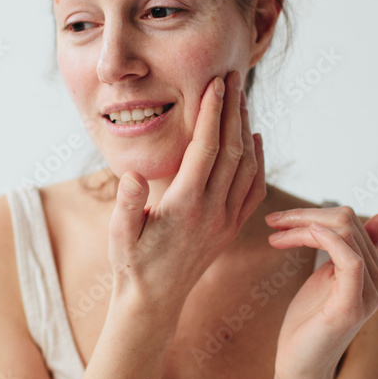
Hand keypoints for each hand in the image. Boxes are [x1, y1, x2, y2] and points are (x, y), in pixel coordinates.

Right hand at [107, 69, 265, 325]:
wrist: (154, 301)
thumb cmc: (131, 264)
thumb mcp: (119, 235)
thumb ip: (125, 204)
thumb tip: (131, 175)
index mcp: (185, 206)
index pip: (205, 149)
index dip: (212, 113)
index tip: (216, 83)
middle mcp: (213, 211)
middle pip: (232, 150)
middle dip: (233, 110)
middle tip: (233, 76)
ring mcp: (226, 220)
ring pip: (247, 166)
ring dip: (246, 129)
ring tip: (242, 99)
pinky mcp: (232, 228)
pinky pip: (254, 188)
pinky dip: (258, 159)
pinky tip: (254, 139)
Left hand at [265, 205, 377, 378]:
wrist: (299, 366)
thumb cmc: (308, 323)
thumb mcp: (325, 277)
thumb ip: (343, 250)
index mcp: (371, 270)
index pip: (349, 222)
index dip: (313, 213)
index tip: (279, 219)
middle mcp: (377, 280)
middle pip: (347, 222)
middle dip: (304, 215)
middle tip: (273, 222)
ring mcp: (368, 293)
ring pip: (345, 233)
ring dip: (304, 224)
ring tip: (276, 232)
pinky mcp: (352, 305)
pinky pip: (351, 260)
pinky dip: (327, 239)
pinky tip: (302, 233)